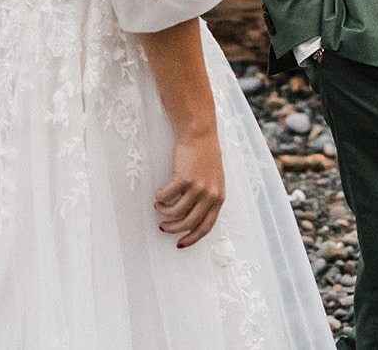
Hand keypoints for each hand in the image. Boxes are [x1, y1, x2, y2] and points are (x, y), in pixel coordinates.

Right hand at [154, 130, 224, 247]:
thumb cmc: (204, 156)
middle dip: (173, 228)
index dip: (192, 238)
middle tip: (163, 227)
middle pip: (189, 222)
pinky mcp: (184, 178)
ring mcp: (198, 187)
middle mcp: (210, 195)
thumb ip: (207, 198)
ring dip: (164, 211)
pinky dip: (160, 198)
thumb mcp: (213, 180)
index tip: (180, 243)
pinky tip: (158, 194)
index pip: (206, 227)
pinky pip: (167, 197)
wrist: (200, 134)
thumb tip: (190, 217)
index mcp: (219, 198)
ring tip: (158, 205)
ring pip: (176, 212)